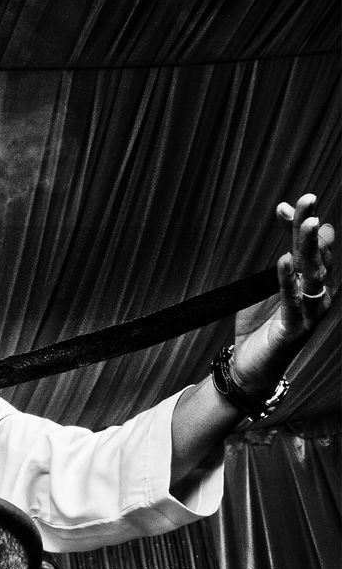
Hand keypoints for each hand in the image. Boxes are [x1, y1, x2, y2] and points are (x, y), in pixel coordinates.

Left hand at [231, 193, 334, 391]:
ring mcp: (309, 312)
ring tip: (307, 224)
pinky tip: (283, 261)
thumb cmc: (260, 329)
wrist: (252, 369)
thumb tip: (298, 236)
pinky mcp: (295, 329)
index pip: (308, 247)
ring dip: (311, 247)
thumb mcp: (265, 290)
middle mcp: (316, 295)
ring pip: (314, 274)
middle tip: (308, 199)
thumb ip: (279, 266)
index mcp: (309, 284)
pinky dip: (288, 280)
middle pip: (316, 254)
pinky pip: (293, 301)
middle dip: (311, 226)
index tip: (284, 205)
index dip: (299, 224)